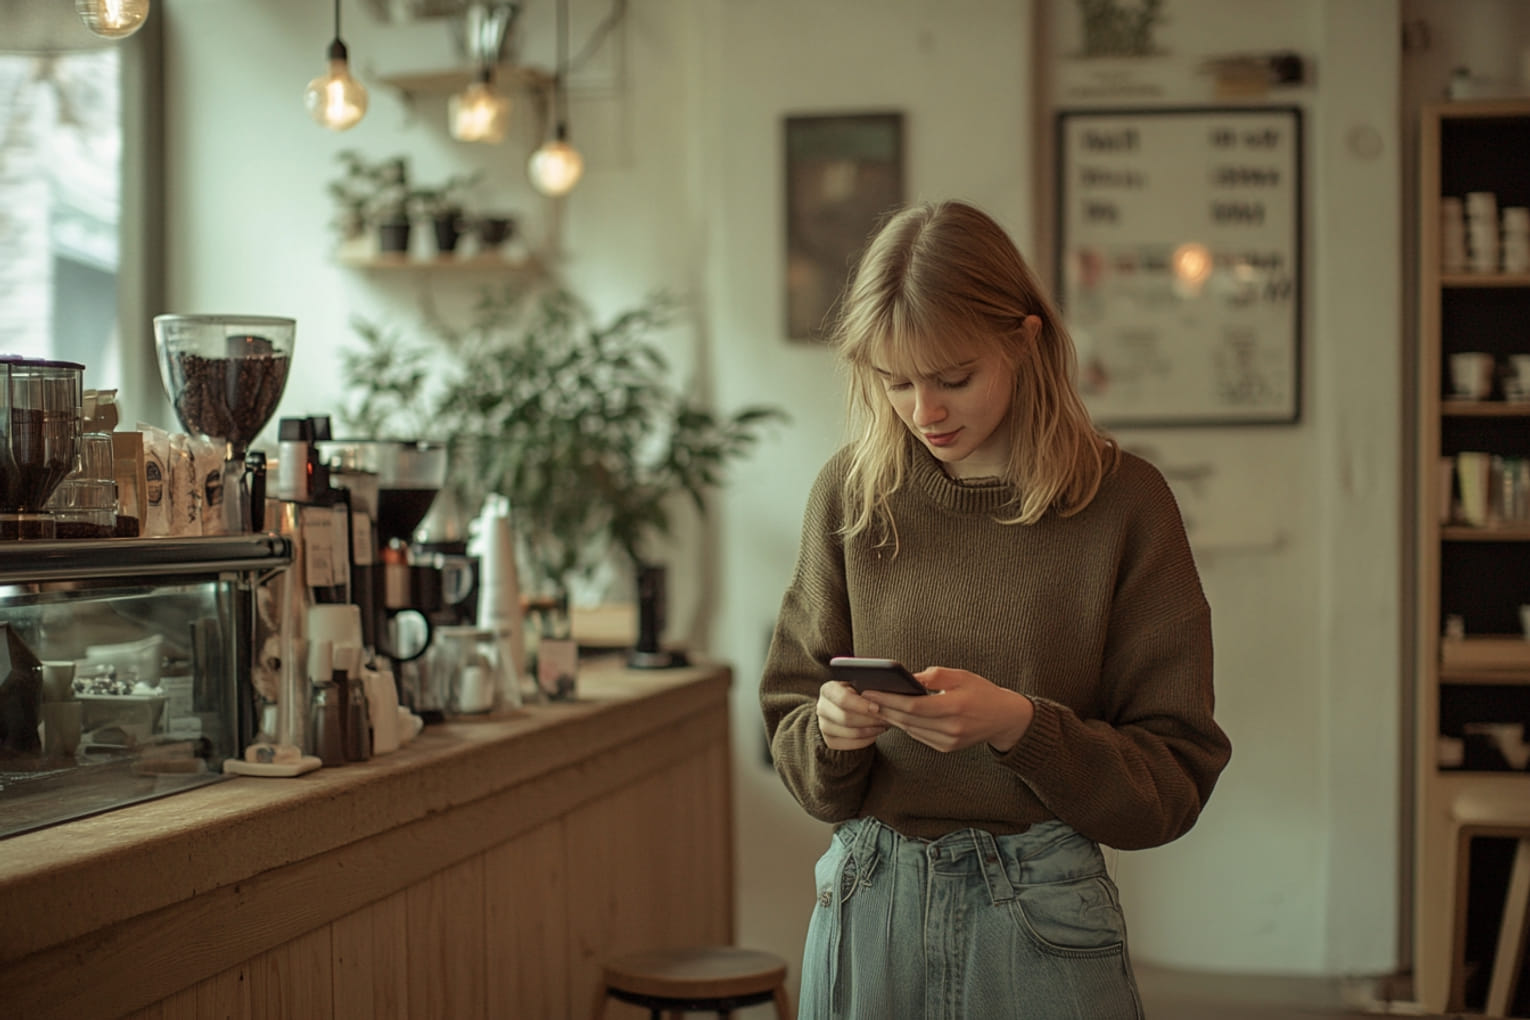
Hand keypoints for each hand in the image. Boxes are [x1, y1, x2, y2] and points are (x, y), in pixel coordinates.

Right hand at [816, 680, 890, 750]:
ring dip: (871, 730)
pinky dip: (866, 740)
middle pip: (846, 718)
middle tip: (886, 718)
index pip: (842, 699)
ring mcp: (823, 725)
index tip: (877, 708)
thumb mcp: (860, 684)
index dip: (860, 705)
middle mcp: (821, 707)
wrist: (848, 708)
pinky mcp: (830, 741)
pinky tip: (875, 732)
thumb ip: (867, 686)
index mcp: (828, 690)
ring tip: (884, 724)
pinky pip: (850, 745)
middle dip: (869, 719)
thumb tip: (882, 692)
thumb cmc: (858, 693)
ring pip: (850, 733)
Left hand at [862, 666, 1033, 752]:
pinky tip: (894, 716)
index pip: (913, 705)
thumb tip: (908, 677)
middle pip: (908, 719)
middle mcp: (951, 728)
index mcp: (955, 706)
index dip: (889, 699)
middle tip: (866, 699)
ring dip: (891, 718)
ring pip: (911, 730)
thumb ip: (935, 676)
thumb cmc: (982, 692)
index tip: (872, 691)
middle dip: (885, 709)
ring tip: (875, 706)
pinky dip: (905, 726)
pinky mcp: (947, 748)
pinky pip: (919, 736)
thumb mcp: (962, 676)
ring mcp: (949, 741)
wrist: (1004, 719)